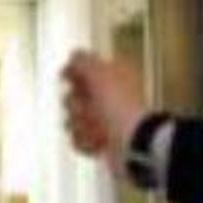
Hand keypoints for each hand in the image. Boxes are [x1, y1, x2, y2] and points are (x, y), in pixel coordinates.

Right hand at [61, 50, 147, 175]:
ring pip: (73, 120)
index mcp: (113, 78)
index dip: (73, 76)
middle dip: (75, 105)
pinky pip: (78, 140)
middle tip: (90, 110)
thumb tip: (72, 59)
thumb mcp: (99, 72)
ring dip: (80, 125)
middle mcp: (109, 98)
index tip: (69, 79)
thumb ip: (81, 60)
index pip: (82, 71)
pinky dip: (85, 142)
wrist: (134, 142)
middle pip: (72, 97)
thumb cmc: (119, 106)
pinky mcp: (101, 142)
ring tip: (97, 130)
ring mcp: (105, 122)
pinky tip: (97, 143)